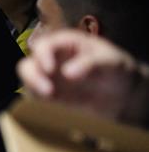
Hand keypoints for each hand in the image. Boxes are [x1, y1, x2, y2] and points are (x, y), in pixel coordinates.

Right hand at [19, 30, 148, 123]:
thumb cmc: (116, 69)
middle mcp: (51, 61)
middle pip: (27, 66)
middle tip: (47, 92)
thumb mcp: (110, 61)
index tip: (50, 69)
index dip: (42, 56)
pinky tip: (55, 107)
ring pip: (29, 84)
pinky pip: (37, 101)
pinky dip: (40, 105)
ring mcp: (49, 80)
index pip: (43, 46)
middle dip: (32, 77)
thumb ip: (89, 63)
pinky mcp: (50, 98)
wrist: (124, 94)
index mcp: (63, 44)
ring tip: (51, 101)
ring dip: (35, 93)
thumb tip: (67, 73)